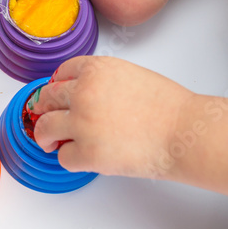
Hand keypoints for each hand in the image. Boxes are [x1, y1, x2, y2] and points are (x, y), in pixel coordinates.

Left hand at [29, 56, 194, 177]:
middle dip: (44, 110)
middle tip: (45, 118)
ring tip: (51, 143)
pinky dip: (71, 159)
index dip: (56, 86)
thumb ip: (103, 82)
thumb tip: (84, 97)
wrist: (183, 131)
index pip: (60, 73)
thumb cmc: (169, 107)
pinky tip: (83, 157)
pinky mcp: (85, 152)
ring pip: (44, 128)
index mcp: (96, 69)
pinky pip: (63, 157)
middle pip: (47, 98)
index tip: (55, 95)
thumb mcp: (131, 76)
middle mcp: (83, 92)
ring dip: (46, 136)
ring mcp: (81, 123)